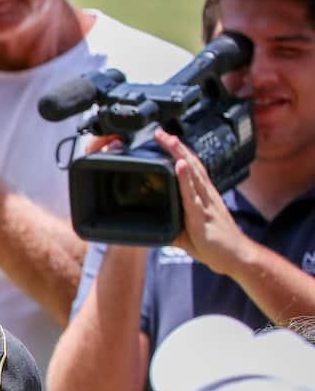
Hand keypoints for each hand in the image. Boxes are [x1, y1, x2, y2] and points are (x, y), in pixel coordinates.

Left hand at [153, 128, 249, 270]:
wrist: (235, 258)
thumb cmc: (214, 245)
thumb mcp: (188, 234)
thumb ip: (173, 227)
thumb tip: (156, 227)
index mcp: (203, 196)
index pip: (191, 168)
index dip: (179, 153)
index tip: (166, 139)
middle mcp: (206, 195)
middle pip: (192, 164)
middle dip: (176, 147)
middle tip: (161, 132)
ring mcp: (206, 204)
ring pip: (193, 174)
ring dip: (180, 155)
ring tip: (169, 140)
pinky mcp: (202, 216)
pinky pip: (192, 194)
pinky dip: (185, 178)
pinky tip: (179, 166)